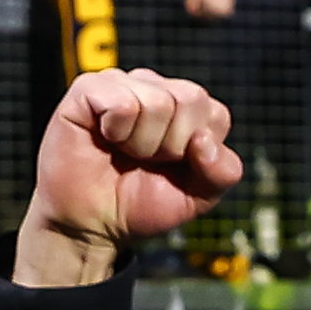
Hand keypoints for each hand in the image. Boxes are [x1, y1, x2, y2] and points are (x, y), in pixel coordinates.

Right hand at [24, 67, 243, 282]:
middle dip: (170, 146)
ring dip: (141, 143)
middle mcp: (155, 88)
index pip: (216, 114)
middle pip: (189, 99)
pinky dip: (116, 130)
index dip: (197, 152)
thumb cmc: (139, 204)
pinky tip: (104, 138)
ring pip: (157, 101)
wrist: (92, 225)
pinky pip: (121, 101)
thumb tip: (205, 141)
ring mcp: (121, 84)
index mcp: (186, 107)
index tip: (171, 167)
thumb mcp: (197, 196)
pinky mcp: (88, 90)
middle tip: (144, 161)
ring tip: (123, 152)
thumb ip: (222, 172)